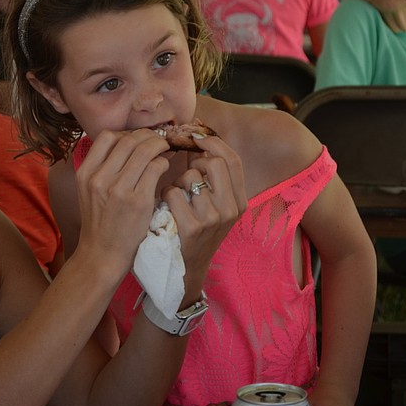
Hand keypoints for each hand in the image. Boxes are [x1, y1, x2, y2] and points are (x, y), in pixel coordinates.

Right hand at [75, 128, 170, 274]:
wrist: (102, 255)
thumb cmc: (101, 223)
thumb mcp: (90, 192)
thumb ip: (102, 168)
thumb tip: (128, 144)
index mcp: (85, 173)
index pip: (107, 137)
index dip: (126, 133)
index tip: (138, 139)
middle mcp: (99, 178)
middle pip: (128, 140)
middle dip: (147, 136)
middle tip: (158, 140)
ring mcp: (118, 189)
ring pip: (144, 150)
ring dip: (159, 145)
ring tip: (165, 149)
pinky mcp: (138, 200)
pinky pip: (156, 167)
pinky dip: (163, 162)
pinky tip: (164, 167)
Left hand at [159, 133, 245, 281]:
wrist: (186, 270)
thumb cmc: (195, 230)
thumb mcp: (213, 206)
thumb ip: (211, 178)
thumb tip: (197, 140)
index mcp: (239, 201)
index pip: (232, 159)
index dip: (213, 142)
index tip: (196, 135)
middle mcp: (231, 209)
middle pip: (214, 162)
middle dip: (195, 160)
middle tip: (185, 170)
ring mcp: (213, 219)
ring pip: (190, 176)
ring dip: (177, 182)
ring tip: (177, 199)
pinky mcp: (192, 227)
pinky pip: (173, 192)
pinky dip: (165, 196)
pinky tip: (167, 209)